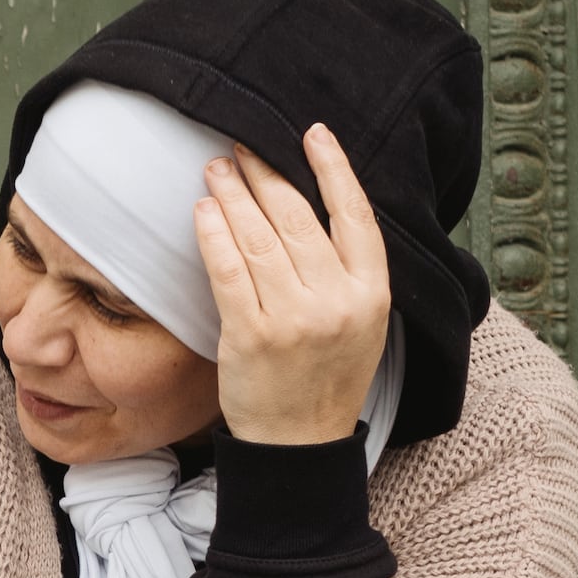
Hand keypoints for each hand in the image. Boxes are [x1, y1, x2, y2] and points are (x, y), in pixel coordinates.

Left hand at [194, 124, 392, 448]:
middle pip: (298, 218)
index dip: (333, 168)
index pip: (355, 214)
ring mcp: (294, 318)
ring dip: (234, 194)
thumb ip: (348, 270)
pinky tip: (204, 210)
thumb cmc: (327, 376)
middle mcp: (338, 301)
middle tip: (240, 147)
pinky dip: (214, 235)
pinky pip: (228, 271)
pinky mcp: (251, 335)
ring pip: (260, 238)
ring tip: (217, 169)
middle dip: (266, 175)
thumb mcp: (362, 323)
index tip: (312, 134)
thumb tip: (317, 202)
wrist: (300, 443)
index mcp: (373, 293)